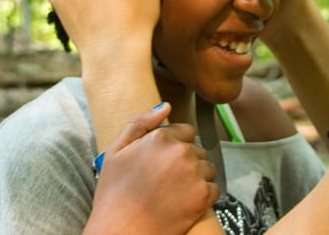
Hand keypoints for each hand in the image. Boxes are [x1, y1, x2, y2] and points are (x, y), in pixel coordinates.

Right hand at [83, 103, 219, 234]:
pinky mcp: (203, 196)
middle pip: (197, 149)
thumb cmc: (114, 194)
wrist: (121, 234)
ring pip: (207, 168)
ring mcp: (194, 173)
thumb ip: (140, 123)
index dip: (175, 146)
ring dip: (197, 177)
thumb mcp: (116, 152)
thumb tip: (166, 106)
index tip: (164, 162)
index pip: (186, 131)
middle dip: (187, 161)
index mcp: (161, 137)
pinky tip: (185, 203)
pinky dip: (203, 196)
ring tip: (176, 192)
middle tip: (167, 180)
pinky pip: (214, 188)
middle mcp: (181, 151)